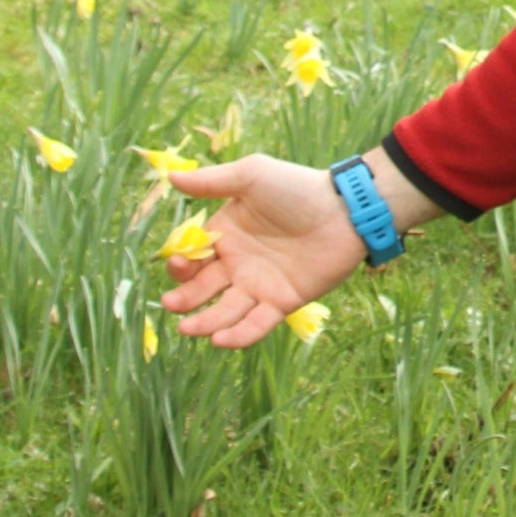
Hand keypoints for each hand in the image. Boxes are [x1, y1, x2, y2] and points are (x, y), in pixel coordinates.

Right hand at [157, 151, 432, 347]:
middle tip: (171, 304)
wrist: (344, 210)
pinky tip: (221, 340)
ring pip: (226, 311)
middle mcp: (239, 264)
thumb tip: (171, 179)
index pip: (193, 258)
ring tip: (189, 329)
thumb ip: (211, 182)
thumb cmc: (296, 187)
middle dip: (185, 299)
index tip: (179, 266)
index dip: (181, 266)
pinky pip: (257, 324)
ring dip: (206, 323)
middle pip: (203, 289)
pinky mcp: (283, 302)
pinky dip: (239, 335)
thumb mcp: (250, 176)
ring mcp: (260, 286)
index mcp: (226, 235)